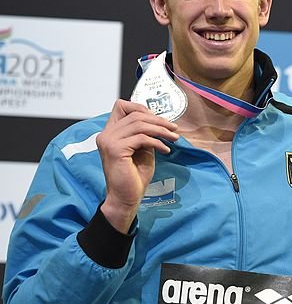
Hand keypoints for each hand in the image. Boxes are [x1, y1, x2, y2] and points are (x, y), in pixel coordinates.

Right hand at [95, 99, 178, 232]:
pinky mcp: (115, 150)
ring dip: (161, 130)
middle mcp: (106, 134)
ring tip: (173, 138)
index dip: (142, 108)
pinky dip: (157, 142)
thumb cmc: (134, 175)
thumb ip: (145, 134)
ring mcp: (108, 141)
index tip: (159, 119)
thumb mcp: (142, 149)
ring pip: (140, 125)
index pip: (121, 106)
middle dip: (159, 121)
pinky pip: (142, 138)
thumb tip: (158, 120)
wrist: (126, 197)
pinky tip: (165, 150)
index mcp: (110, 132)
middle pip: (135, 115)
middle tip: (174, 129)